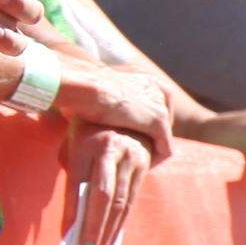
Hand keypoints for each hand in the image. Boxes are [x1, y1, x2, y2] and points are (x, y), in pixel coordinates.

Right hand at [56, 59, 176, 168]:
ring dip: (154, 147)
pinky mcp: (159, 122)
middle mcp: (157, 88)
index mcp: (144, 77)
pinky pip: (165, 146)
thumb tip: (91, 105)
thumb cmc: (80, 86)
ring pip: (165, 133)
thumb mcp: (97, 88)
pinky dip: (157, 158)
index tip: (131, 131)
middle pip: (161, 115)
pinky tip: (145, 168)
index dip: (142, 118)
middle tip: (138, 148)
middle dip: (151, 132)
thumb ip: (104, 95)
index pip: (153, 101)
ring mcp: (160, 106)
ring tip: (141, 161)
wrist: (86, 85)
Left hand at [68, 122, 151, 244]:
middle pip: (105, 197)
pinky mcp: (144, 166)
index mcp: (88, 144)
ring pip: (122, 202)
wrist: (122, 107)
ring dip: (109, 231)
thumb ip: (75, 175)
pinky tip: (112, 237)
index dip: (73, 212)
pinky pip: (132, 199)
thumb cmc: (87, 132)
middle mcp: (113, 150)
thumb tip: (76, 215)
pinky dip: (121, 221)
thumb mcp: (74, 145)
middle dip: (96, 228)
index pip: (78, 185)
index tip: (67, 237)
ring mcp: (132, 158)